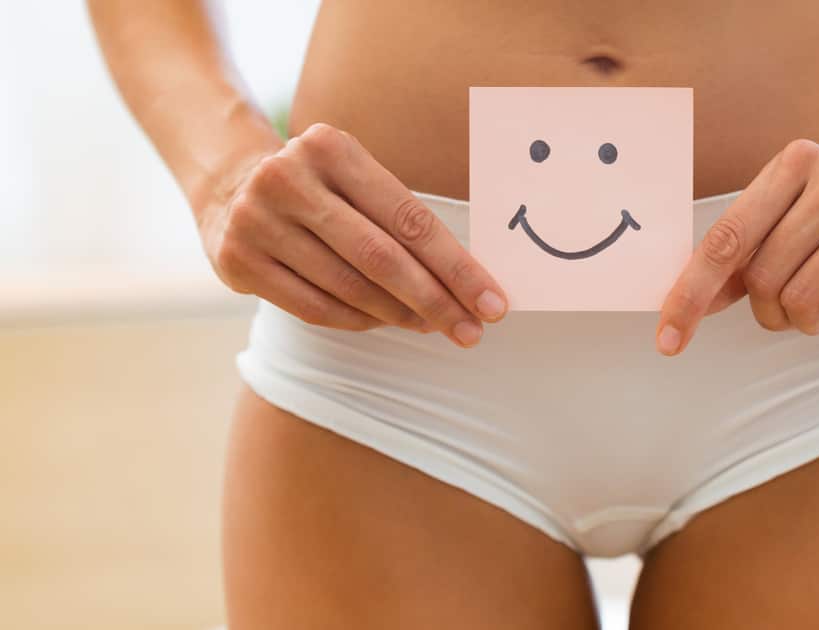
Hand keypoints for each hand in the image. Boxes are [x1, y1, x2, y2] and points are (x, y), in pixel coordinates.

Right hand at [197, 123, 508, 347]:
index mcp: (331, 149)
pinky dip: (359, 321)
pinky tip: (385, 322)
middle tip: (472, 331)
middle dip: (436, 301)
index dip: (457, 267)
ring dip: (400, 315)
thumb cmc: (322, 188)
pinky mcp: (237, 261)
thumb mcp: (355, 176)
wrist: (228, 185)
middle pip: (382, 257)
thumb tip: (470, 282)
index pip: (410, 219)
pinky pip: (316, 308)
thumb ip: (402, 218)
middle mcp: (288, 179)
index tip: (492, 303)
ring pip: (350, 288)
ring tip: (432, 325)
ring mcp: (256, 221)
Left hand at [655, 138, 818, 355]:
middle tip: (802, 303)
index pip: (724, 240)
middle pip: (762, 279)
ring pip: (801, 300)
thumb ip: (738, 265)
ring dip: (810, 319)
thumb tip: (676, 305)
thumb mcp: (791, 239)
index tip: (667, 341)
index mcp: (795, 163)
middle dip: (773, 311)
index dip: (690, 295)